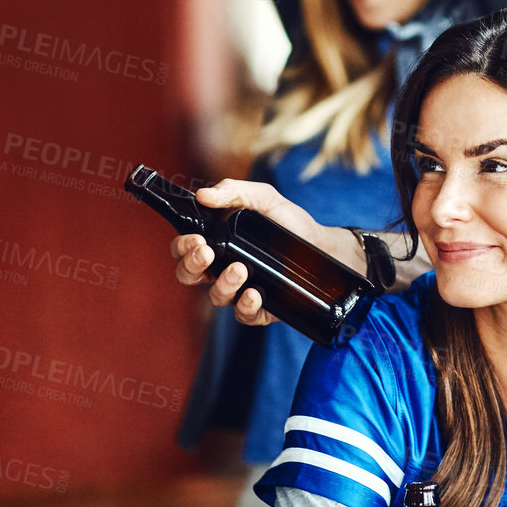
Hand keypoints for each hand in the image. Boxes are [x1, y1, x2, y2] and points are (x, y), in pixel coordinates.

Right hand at [168, 178, 327, 323]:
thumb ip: (234, 191)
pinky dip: (245, 306)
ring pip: (216, 296)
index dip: (182, 247)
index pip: (184, 249)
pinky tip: (255, 293)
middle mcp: (221, 268)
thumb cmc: (289, 222)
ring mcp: (240, 290)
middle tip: (206, 253)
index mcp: (216, 242)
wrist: (324, 245)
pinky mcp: (260, 309)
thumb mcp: (264, 198)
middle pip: (189, 275)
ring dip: (223, 283)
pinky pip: (243, 315)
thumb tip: (203, 195)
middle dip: (190, 266)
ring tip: (240, 269)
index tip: (196, 239)